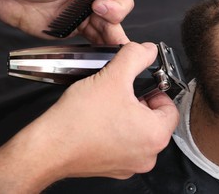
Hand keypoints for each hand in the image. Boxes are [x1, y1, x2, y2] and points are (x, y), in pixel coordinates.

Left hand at [0, 0, 132, 43]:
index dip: (115, 5)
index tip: (99, 6)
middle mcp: (91, 0)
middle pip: (116, 16)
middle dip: (115, 24)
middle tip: (107, 29)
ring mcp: (82, 17)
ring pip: (107, 30)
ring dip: (111, 38)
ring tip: (112, 46)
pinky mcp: (72, 30)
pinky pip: (92, 40)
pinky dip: (100, 46)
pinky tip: (103, 50)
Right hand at [0, 42, 178, 192]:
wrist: (48, 148)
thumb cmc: (79, 120)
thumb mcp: (113, 76)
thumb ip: (136, 57)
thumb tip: (148, 50)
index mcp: (155, 135)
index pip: (170, 107)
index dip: (156, 91)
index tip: (141, 86)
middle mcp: (148, 155)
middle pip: (155, 121)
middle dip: (141, 103)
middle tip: (122, 94)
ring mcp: (130, 165)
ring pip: (139, 133)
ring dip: (128, 117)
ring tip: (109, 106)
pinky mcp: (114, 169)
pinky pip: (124, 146)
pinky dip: (117, 133)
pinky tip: (100, 122)